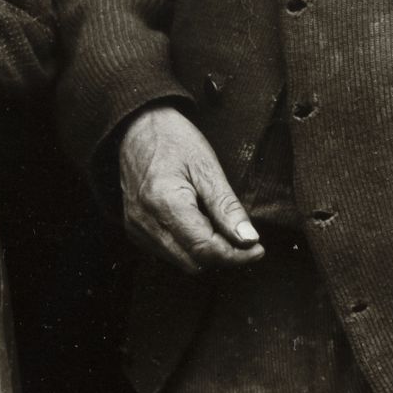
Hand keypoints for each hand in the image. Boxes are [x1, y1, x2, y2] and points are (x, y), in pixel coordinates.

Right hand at [118, 106, 263, 274]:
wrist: (136, 129)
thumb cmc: (173, 140)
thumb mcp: (207, 167)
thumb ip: (226, 206)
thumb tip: (249, 239)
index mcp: (164, 202)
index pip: (204, 248)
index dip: (235, 255)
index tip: (257, 248)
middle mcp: (145, 222)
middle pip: (194, 262)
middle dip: (223, 256)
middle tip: (245, 238)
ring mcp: (136, 229)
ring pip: (182, 262)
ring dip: (207, 253)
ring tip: (221, 227)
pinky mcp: (135, 232)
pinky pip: (169, 254)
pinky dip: (190, 248)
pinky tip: (200, 225)